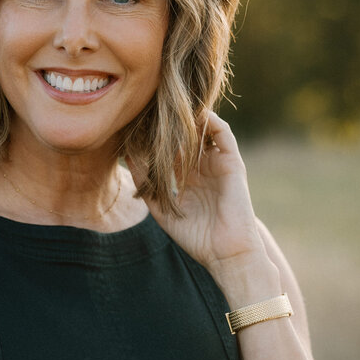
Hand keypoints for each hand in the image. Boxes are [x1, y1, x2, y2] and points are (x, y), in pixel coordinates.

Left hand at [127, 112, 265, 275]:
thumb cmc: (195, 237)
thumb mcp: (161, 209)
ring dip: (188, 117)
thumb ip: (146, 184)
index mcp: (185, 178)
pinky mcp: (232, 161)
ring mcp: (217, 163)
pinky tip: (194, 114)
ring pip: (202, 130)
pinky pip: (222, 133)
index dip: (154, 136)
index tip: (136, 124)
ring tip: (169, 108)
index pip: (169, 148)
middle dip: (169, 123)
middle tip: (150, 108)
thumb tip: (128, 157)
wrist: (225, 252)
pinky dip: (210, 120)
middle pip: (184, 135)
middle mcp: (202, 167)